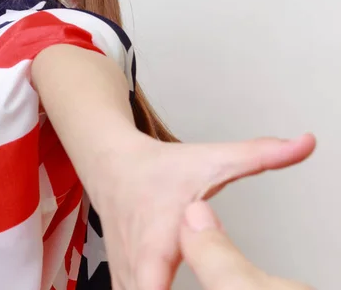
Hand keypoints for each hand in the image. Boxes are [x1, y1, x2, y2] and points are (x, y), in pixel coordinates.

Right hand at [90, 132, 315, 289]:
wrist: (113, 168)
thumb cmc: (161, 168)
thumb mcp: (210, 160)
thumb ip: (260, 156)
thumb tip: (305, 144)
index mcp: (159, 237)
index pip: (151, 281)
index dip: (156, 289)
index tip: (175, 285)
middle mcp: (137, 264)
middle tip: (217, 284)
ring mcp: (125, 276)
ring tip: (203, 283)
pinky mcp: (122, 282)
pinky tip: (167, 285)